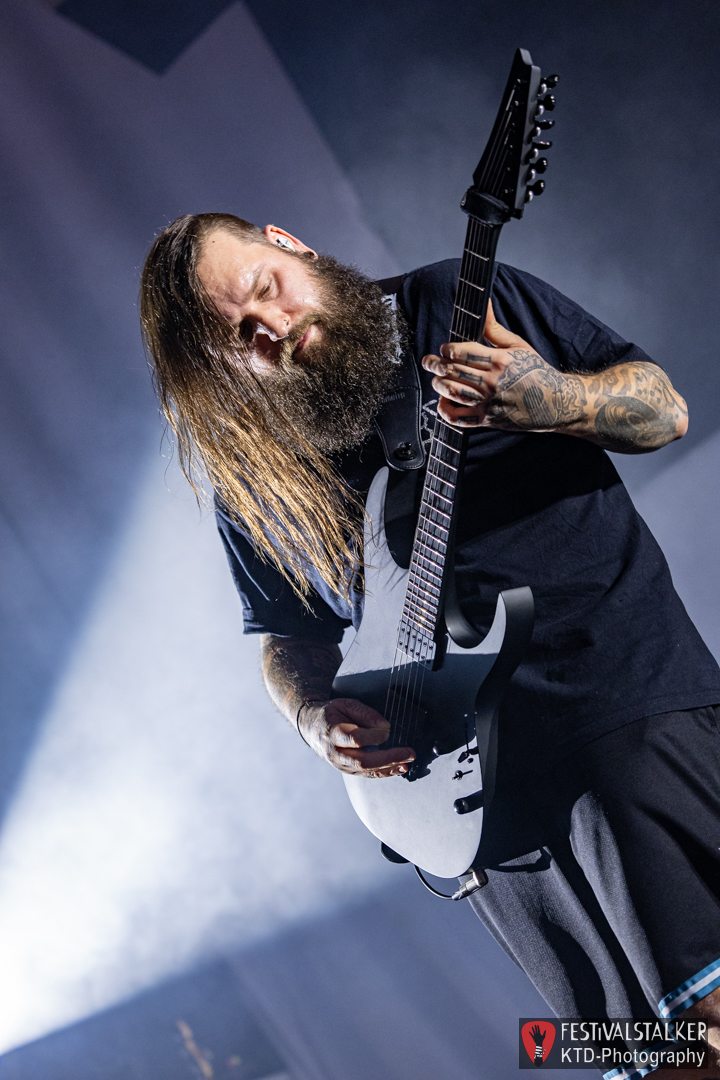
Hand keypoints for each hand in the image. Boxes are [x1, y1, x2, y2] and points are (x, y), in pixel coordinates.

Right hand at [299, 698, 414, 777]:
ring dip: (390, 768)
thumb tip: (384, 726)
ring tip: (407, 762)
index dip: (373, 736)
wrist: (312, 728)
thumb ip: (365, 714)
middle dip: (389, 758)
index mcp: (333, 733)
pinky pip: (368, 774)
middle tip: (409, 753)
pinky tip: (399, 768)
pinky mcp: (348, 770)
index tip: (387, 730)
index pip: (355, 739)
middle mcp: (336, 753)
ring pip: (367, 771)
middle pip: (363, 761)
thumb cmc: (332, 714)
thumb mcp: (346, 704)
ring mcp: (341, 765)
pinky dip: (385, 772)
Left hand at [422, 300, 586, 431]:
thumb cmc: (536, 371)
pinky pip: (459, 419)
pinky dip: (446, 411)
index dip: (447, 349)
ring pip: (452, 393)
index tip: (444, 349)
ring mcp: (489, 403)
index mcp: (500, 360)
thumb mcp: (518, 345)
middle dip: (435, 364)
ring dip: (439, 385)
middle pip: (452, 371)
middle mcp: (493, 382)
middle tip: (429, 361)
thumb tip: (484, 303)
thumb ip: (494, 327)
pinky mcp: (487, 420)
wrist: (554, 402)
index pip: (461, 352)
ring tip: (437, 379)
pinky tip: (444, 402)